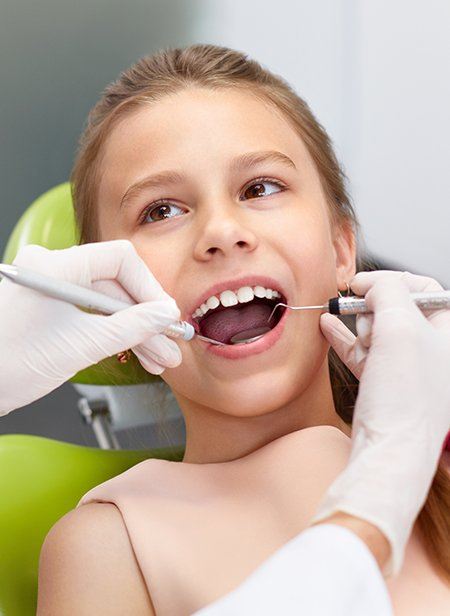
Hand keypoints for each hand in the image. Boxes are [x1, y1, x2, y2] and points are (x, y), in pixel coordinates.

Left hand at [0, 240, 182, 414]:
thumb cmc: (10, 365)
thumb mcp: (82, 346)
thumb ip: (130, 327)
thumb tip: (165, 316)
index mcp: (54, 266)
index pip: (120, 259)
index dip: (149, 288)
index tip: (166, 316)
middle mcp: (51, 269)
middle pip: (116, 284)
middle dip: (146, 318)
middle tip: (170, 343)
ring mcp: (51, 289)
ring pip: (107, 303)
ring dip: (134, 331)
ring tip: (160, 359)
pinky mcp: (50, 308)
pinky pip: (91, 313)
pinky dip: (114, 333)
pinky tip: (137, 353)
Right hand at [311, 271, 449, 576]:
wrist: (390, 452)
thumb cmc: (406, 397)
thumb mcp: (400, 328)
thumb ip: (388, 292)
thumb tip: (371, 283)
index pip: (426, 289)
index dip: (394, 280)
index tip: (364, 282)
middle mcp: (433, 351)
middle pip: (399, 309)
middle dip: (374, 306)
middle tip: (358, 310)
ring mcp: (408, 370)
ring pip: (378, 331)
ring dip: (357, 323)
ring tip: (344, 323)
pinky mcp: (385, 386)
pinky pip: (363, 353)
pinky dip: (345, 339)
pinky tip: (328, 326)